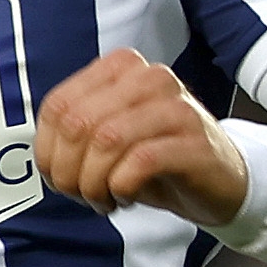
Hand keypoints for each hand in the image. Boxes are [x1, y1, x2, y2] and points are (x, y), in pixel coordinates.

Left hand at [36, 48, 252, 228]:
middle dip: (69, 172)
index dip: (48, 152)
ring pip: (107, 140)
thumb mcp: (108, 140)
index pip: (58, 106)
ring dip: (95, 183)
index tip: (61, 179)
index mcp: (121, 68)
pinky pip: (141, 161)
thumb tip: (46, 161)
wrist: (219, 179)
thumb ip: (73, 135)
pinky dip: (122, 187)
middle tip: (82, 195)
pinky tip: (127, 197)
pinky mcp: (195, 141)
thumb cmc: (156, 159)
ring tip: (105, 199)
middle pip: (78, 124)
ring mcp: (176, 106)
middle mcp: (149, 77)